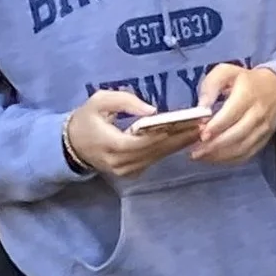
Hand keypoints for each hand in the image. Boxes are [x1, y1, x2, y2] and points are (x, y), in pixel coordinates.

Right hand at [63, 88, 187, 179]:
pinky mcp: (131, 174)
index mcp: (112, 144)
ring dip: (178, 144)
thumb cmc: (86, 119)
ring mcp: (126, 171)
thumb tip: (153, 110)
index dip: (168, 132)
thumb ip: (125, 102)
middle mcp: (121, 163)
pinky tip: (183, 139)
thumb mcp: (99, 101)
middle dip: (180, 138)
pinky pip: (153, 160)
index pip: (145, 141)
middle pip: (156, 150)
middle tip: (203, 125)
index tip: (189, 121)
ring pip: (157, 157)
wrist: (72, 144)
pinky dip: (167, 149)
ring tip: (198, 130)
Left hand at [188, 62, 275, 164]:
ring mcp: (262, 129)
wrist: (275, 89)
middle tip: (196, 151)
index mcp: (248, 94)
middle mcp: (258, 114)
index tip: (201, 134)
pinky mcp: (263, 139)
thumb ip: (211, 86)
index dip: (216, 127)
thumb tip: (201, 107)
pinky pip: (247, 154)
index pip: (232, 114)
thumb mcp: (226, 72)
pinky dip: (230, 159)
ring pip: (242, 147)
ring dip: (220, 155)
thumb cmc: (245, 81)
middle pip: (237, 134)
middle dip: (215, 145)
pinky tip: (215, 158)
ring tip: (201, 156)